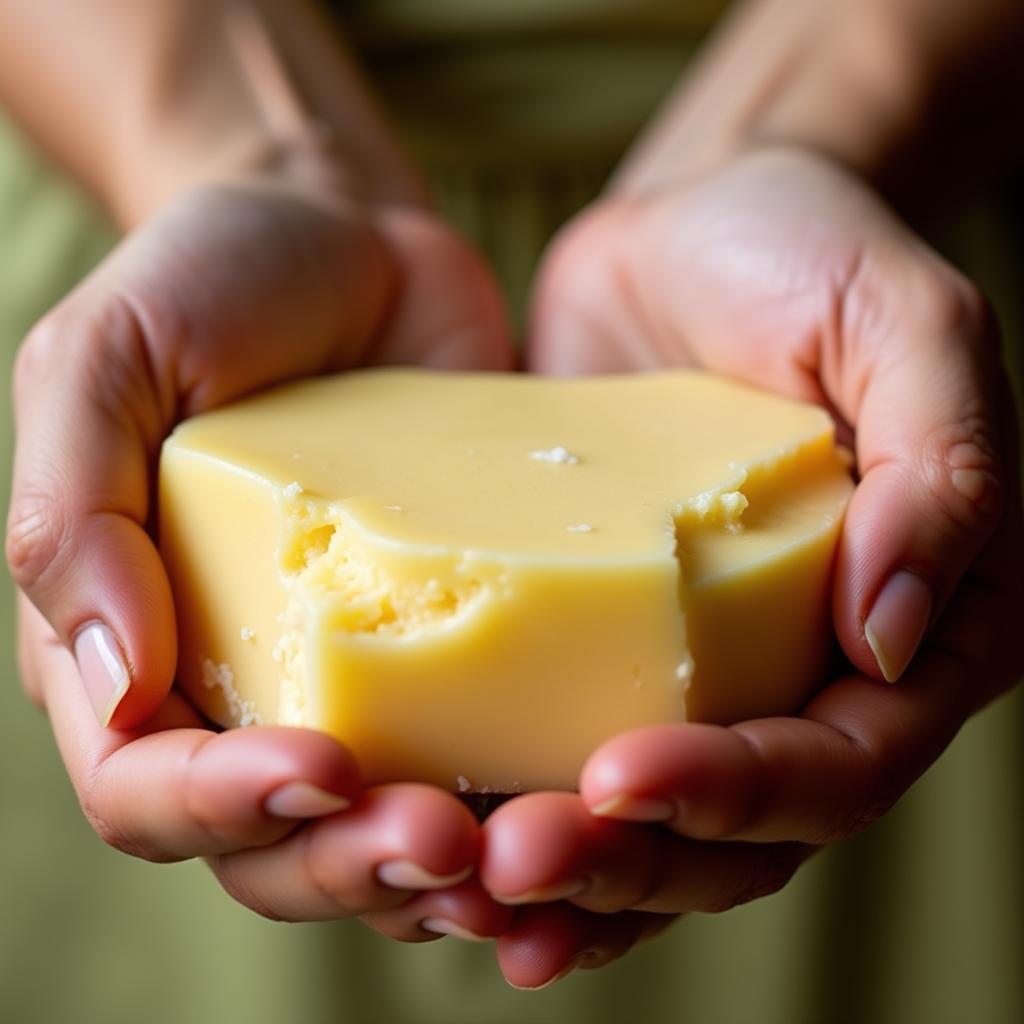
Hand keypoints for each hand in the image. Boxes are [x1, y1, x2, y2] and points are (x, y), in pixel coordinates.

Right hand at [6, 171, 514, 939]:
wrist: (355, 242)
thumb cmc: (215, 284)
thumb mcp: (108, 357)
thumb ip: (73, 511)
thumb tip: (110, 679)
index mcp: (131, 641)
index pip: (146, 783)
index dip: (220, 805)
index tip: (318, 770)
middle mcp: (241, 684)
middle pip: (272, 843)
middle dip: (349, 861)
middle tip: (441, 840)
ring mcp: (358, 674)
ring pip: (379, 829)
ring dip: (438, 870)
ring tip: (515, 856)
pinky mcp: (454, 642)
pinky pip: (480, 753)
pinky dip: (515, 805)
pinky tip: (573, 806)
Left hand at [481, 147, 1022, 987]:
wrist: (693, 226)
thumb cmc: (811, 256)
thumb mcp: (907, 325)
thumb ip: (941, 470)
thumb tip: (893, 632)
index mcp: (916, 622)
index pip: (844, 759)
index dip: (743, 790)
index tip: (622, 776)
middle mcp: (811, 667)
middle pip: (739, 826)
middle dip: (633, 858)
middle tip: (516, 860)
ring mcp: (701, 661)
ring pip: (651, 819)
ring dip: (568, 868)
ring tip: (469, 882)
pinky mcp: (606, 631)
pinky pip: (567, 744)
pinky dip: (518, 807)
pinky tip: (448, 839)